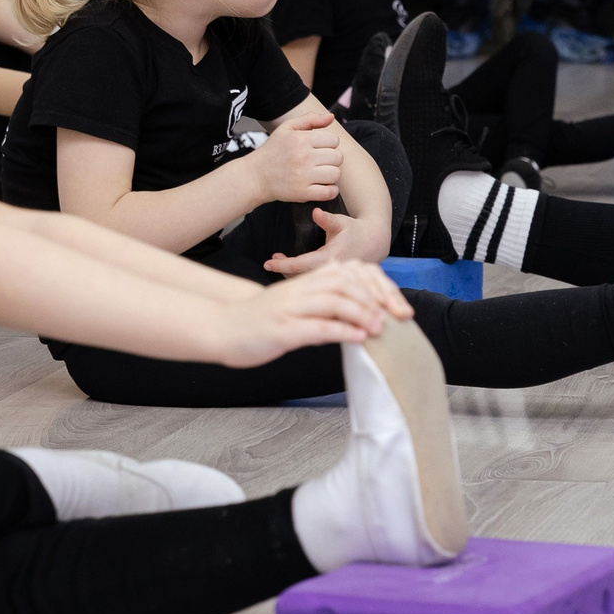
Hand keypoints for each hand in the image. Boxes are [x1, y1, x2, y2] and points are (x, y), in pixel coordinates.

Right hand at [213, 261, 412, 366]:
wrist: (220, 327)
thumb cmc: (258, 322)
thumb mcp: (293, 307)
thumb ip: (319, 306)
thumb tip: (352, 316)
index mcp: (304, 283)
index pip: (347, 275)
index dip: (374, 287)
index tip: (393, 304)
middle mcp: (299, 291)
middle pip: (346, 284)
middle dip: (373, 299)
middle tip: (392, 317)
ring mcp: (290, 309)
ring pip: (334, 302)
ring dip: (362, 314)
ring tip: (380, 328)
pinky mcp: (282, 330)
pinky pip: (317, 328)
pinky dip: (342, 331)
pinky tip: (358, 339)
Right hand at [255, 108, 344, 202]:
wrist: (255, 176)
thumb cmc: (273, 150)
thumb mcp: (287, 128)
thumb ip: (310, 119)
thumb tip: (332, 117)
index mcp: (301, 139)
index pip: (334, 140)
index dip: (329, 144)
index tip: (320, 148)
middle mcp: (303, 157)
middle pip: (337, 157)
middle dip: (332, 159)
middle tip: (321, 162)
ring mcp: (303, 176)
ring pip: (336, 174)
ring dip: (332, 174)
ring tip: (321, 173)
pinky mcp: (302, 193)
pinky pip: (329, 192)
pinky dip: (331, 190)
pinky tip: (322, 186)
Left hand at [266, 206, 390, 274]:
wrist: (374, 243)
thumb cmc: (355, 231)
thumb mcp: (342, 222)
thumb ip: (327, 219)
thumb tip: (315, 211)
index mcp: (331, 257)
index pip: (301, 265)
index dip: (283, 264)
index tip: (268, 262)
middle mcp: (330, 271)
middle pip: (300, 276)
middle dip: (283, 270)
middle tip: (270, 263)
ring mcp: (332, 278)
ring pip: (306, 280)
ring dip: (290, 273)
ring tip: (278, 262)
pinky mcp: (332, 280)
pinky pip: (313, 281)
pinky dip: (300, 275)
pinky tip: (292, 267)